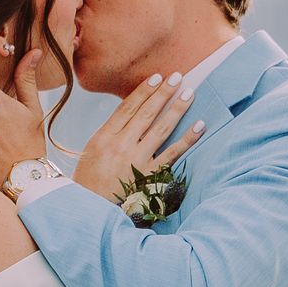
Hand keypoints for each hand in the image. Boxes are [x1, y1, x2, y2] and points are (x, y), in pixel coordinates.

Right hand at [71, 73, 205, 203]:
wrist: (89, 210)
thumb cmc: (88, 182)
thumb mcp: (91, 151)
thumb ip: (109, 132)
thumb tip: (130, 112)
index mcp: (104, 137)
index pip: (128, 107)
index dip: (144, 91)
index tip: (157, 77)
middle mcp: (121, 145)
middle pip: (147, 113)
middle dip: (164, 93)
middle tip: (177, 76)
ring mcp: (137, 161)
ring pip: (162, 129)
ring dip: (177, 109)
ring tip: (189, 93)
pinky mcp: (149, 177)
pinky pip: (173, 154)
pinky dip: (187, 139)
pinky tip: (199, 125)